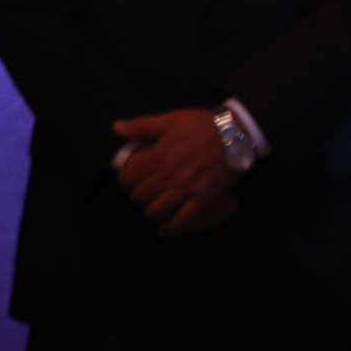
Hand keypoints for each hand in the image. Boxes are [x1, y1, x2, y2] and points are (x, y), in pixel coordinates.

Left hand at [112, 109, 238, 235]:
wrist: (234, 137)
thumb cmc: (201, 126)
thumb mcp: (170, 120)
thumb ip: (142, 126)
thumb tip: (116, 128)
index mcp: (158, 157)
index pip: (129, 176)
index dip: (124, 179)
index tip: (127, 178)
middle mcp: (168, 177)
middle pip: (140, 195)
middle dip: (135, 195)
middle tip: (139, 191)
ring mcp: (185, 191)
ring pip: (156, 210)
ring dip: (149, 211)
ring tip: (150, 206)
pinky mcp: (201, 201)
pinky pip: (182, 220)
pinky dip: (171, 228)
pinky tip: (164, 230)